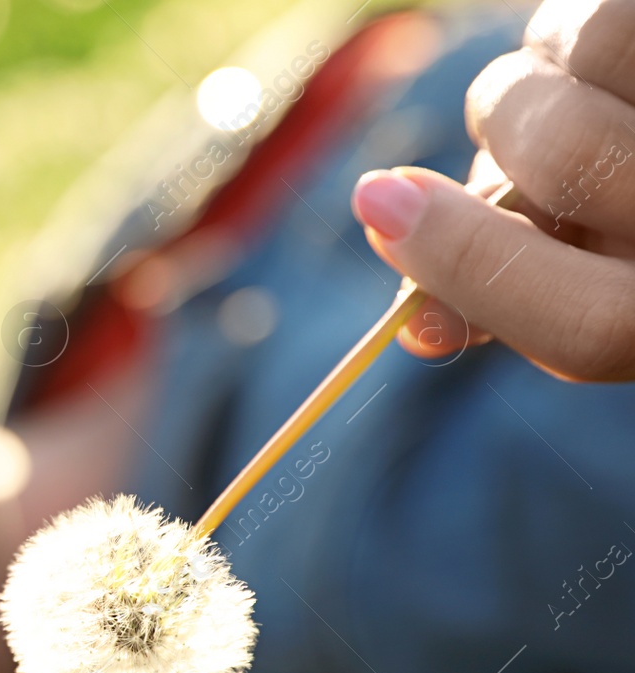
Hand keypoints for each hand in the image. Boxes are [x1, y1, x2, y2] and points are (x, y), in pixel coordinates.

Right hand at [350, 0, 634, 381]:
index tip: (377, 203)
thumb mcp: (601, 286)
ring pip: (582, 44)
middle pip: (563, 157)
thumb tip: (411, 324)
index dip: (468, 266)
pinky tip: (615, 49)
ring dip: (546, 58)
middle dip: (505, 131)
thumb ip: (510, 297)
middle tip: (515, 126)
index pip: (583, 325)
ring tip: (581, 80)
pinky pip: (608, 9)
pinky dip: (579, 28)